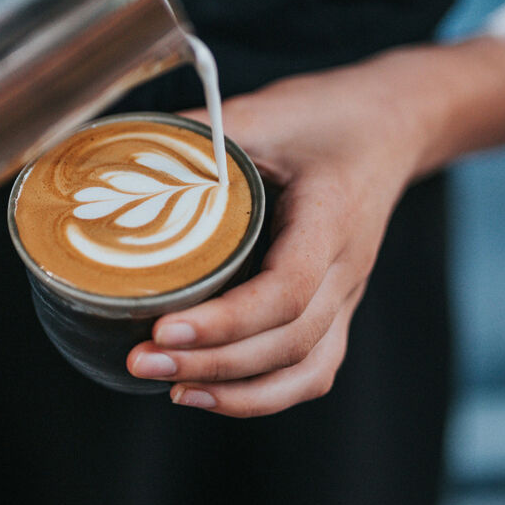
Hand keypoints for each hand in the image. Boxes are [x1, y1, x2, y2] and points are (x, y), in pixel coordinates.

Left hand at [125, 48, 438, 416]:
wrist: (389, 126)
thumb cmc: (326, 116)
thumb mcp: (261, 110)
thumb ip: (194, 133)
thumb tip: (115, 152)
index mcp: (331, 217)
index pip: (287, 289)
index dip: (226, 319)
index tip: (163, 327)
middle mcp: (348, 267)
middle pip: (290, 340)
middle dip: (213, 362)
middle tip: (143, 361)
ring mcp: (348, 294)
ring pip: (307, 369)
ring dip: (238, 391)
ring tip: (172, 389)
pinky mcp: (338, 308)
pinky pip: (313, 370)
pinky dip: (265, 394)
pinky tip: (210, 393)